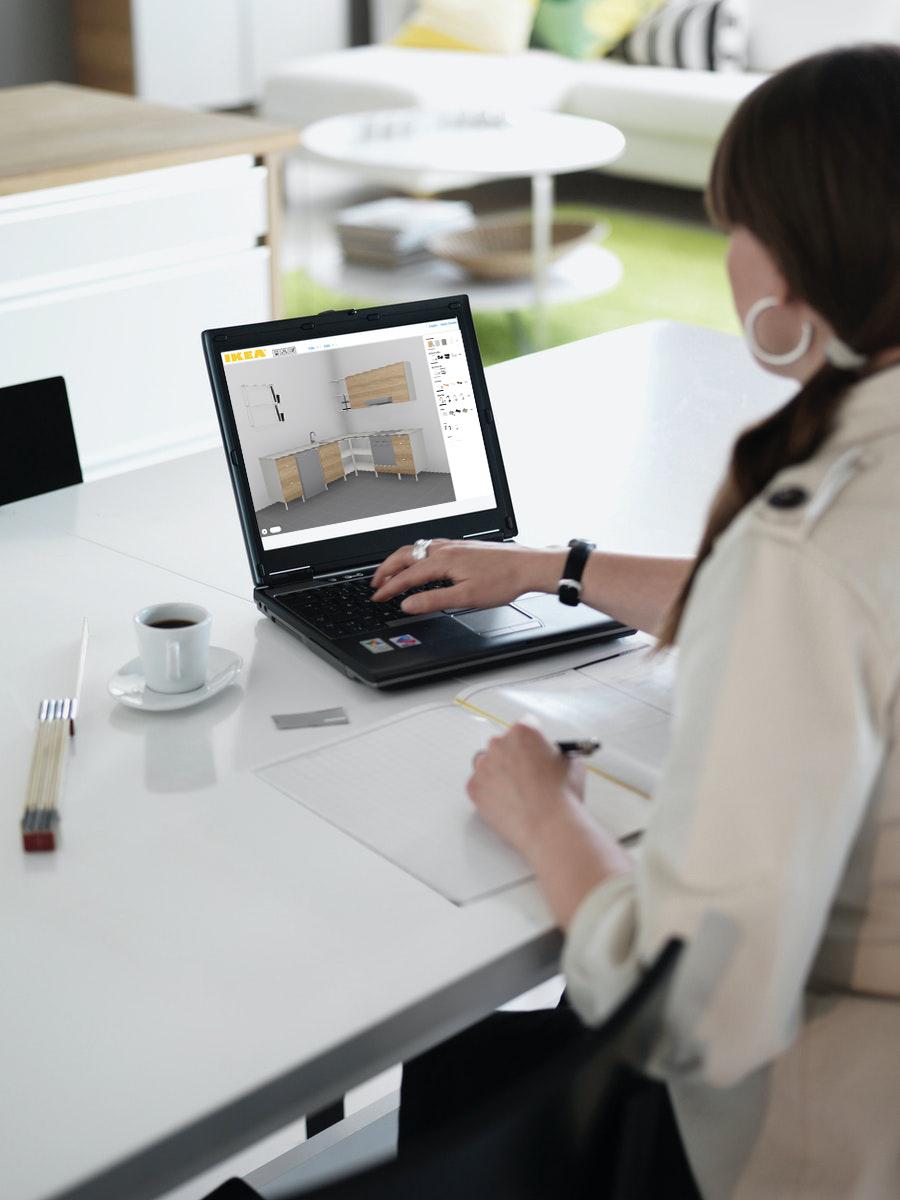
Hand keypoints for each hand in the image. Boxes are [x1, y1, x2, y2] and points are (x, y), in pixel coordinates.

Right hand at [370, 539, 564, 614]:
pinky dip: (415, 555)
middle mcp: (446, 548)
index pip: (406, 575)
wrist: (528, 566)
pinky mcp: (462, 547)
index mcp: (443, 560)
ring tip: (390, 573)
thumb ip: (434, 600)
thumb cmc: (503, 581)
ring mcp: (454, 545)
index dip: (389, 588)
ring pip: (417, 549)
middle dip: (386, 570)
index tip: (377, 598)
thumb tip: (408, 604)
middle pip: (405, 555)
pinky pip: (429, 547)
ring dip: (399, 561)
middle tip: (375, 584)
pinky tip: (420, 563)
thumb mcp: (466, 597)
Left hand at [466, 721, 584, 858]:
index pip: (525, 725)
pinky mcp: (474, 787)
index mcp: (524, 732)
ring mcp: (484, 765)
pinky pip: (478, 784)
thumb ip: (558, 754)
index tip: (534, 750)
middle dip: (513, 755)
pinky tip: (505, 802)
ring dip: (497, 771)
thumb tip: (554, 758)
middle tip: (525, 774)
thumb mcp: (572, 764)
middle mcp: (500, 743)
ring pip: (486, 762)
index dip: (533, 741)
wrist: (549, 826)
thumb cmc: (562, 796)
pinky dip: (488, 792)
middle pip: (503, 743)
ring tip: (514, 790)